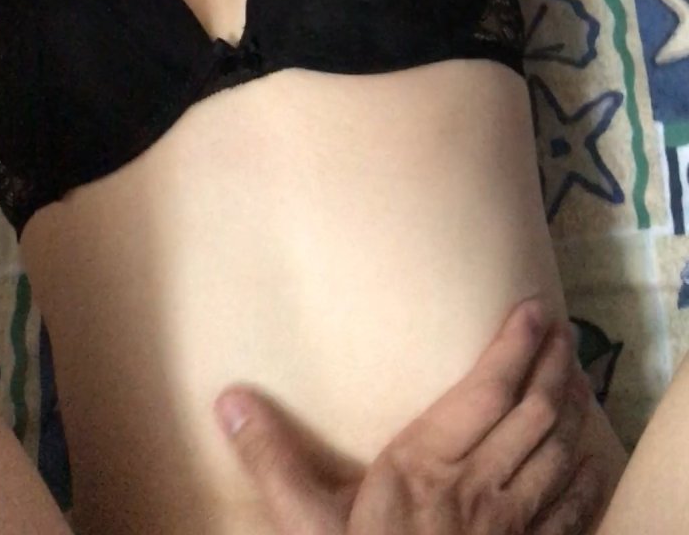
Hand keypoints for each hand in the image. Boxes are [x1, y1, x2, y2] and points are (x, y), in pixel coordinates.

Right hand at [214, 300, 602, 534]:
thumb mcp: (303, 526)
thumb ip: (273, 460)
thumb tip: (230, 399)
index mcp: (426, 465)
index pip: (486, 390)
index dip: (514, 346)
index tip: (531, 308)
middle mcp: (479, 489)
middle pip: (534, 413)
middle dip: (554, 365)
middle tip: (562, 330)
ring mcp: (509, 530)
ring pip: (556, 454)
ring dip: (572, 410)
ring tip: (578, 374)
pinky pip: (569, 512)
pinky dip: (585, 478)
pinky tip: (591, 460)